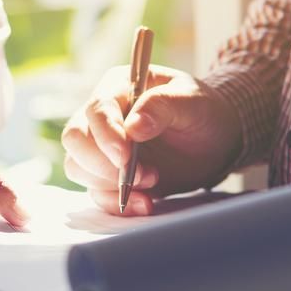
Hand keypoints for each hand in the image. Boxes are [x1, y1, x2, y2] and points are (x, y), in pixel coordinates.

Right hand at [62, 65, 242, 215]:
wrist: (214, 141)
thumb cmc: (204, 111)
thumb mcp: (193, 100)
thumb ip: (163, 106)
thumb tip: (133, 126)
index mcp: (119, 87)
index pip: (97, 110)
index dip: (106, 135)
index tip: (126, 157)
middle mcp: (103, 115)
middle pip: (75, 139)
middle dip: (102, 164)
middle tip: (141, 175)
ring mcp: (101, 146)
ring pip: (78, 167)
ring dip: (109, 184)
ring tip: (151, 184)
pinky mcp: (108, 173)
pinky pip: (95, 191)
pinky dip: (115, 203)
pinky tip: (144, 203)